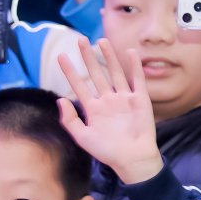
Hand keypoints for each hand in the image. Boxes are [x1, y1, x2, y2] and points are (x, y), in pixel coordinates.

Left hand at [59, 37, 161, 182]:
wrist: (132, 158)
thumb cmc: (108, 151)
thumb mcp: (83, 137)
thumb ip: (70, 120)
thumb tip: (60, 99)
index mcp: (94, 109)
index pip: (79, 85)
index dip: (70, 71)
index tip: (61, 56)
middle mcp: (108, 100)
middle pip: (96, 74)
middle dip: (88, 58)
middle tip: (80, 41)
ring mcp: (124, 99)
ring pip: (115, 73)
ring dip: (109, 57)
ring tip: (102, 40)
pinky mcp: (140, 100)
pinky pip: (136, 79)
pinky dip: (134, 66)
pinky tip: (129, 53)